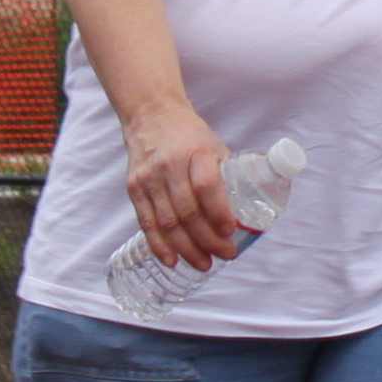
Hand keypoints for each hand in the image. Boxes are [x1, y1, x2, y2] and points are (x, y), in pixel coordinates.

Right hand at [123, 106, 237, 268]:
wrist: (151, 117)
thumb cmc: (189, 135)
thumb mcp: (214, 145)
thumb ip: (227, 175)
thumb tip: (247, 212)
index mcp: (196, 151)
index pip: (206, 187)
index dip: (218, 213)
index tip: (231, 232)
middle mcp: (169, 165)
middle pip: (187, 212)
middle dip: (208, 240)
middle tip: (225, 254)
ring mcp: (149, 178)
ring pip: (168, 222)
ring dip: (187, 249)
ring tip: (204, 263)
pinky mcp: (134, 188)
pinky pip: (146, 223)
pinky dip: (159, 245)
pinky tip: (172, 260)